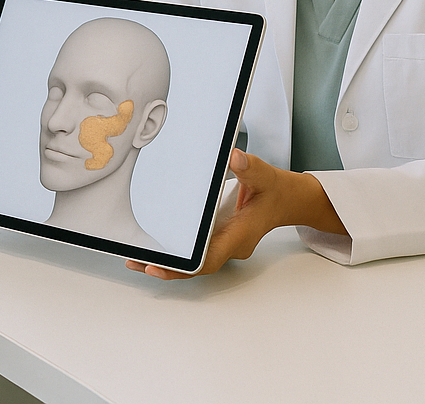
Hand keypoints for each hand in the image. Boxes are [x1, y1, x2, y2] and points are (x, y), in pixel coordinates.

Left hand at [125, 148, 341, 279]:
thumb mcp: (266, 176)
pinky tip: (155, 247)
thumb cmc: (277, 190)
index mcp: (240, 234)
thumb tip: (235, 158)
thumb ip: (250, 167)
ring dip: (168, 262)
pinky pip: (196, 252)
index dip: (184, 266)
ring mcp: (225, 246)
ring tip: (136, 259)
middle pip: (196, 266)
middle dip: (167, 267)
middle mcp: (231, 245)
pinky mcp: (219, 240)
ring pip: (194, 262)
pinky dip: (176, 253)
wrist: (289, 200)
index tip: (159, 266)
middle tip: (136, 261)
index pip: (210, 258)